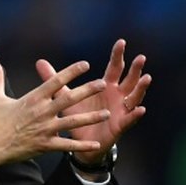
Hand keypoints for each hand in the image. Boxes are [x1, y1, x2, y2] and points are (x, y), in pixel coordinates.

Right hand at [0, 58, 110, 169]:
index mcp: (32, 99)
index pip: (54, 82)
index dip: (70, 72)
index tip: (85, 64)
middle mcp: (41, 112)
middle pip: (68, 99)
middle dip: (87, 91)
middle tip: (103, 83)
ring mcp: (45, 130)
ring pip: (72, 122)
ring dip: (90, 118)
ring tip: (106, 114)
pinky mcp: (45, 145)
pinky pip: (67, 145)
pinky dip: (82, 145)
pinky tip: (96, 143)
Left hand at [35, 39, 150, 164]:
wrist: (79, 142)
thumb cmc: (77, 116)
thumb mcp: (65, 96)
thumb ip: (55, 79)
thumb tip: (39, 62)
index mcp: (106, 86)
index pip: (114, 67)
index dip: (118, 55)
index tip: (121, 42)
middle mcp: (117, 96)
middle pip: (129, 79)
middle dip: (135, 69)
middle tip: (141, 57)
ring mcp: (121, 110)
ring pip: (134, 97)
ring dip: (141, 88)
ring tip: (146, 78)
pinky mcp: (120, 125)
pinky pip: (130, 119)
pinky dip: (136, 114)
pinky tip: (140, 109)